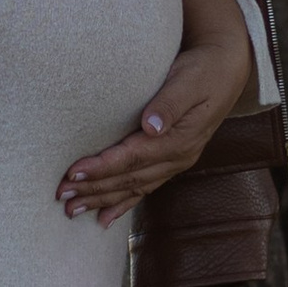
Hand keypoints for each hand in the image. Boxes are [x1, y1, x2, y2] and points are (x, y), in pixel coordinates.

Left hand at [61, 0, 256, 227]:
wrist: (226, 69)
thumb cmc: (203, 70)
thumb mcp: (189, 80)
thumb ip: (169, 103)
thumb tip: (150, 126)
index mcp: (180, 139)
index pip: (134, 157)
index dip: (103, 167)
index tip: (73, 173)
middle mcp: (178, 157)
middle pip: (130, 178)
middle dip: (94, 188)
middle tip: (61, 196)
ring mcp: (176, 162)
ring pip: (134, 187)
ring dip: (102, 199)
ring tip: (72, 210)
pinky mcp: (172, 161)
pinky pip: (144, 188)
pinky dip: (123, 203)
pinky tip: (104, 217)